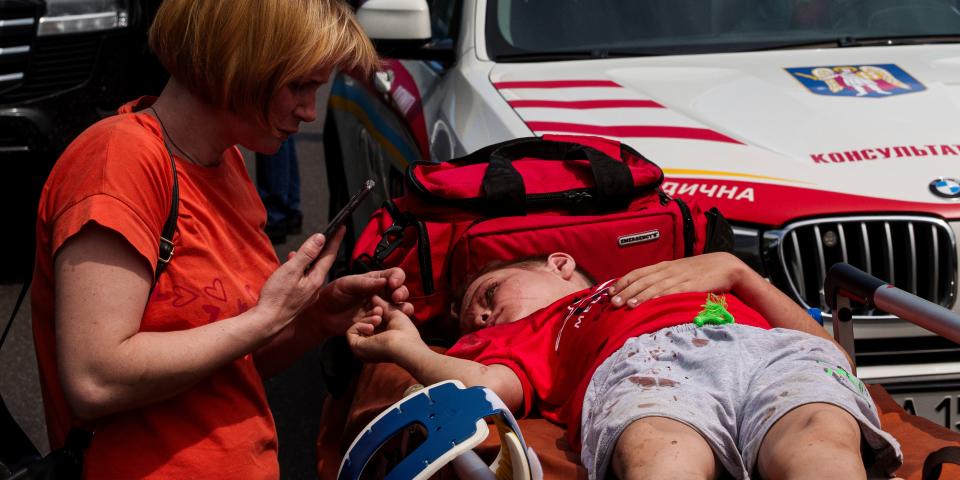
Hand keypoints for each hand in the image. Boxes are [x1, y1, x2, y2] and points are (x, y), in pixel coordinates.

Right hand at [254, 232, 339, 332]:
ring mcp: (307, 295)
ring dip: (306, 260)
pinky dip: (298, 271)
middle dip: (320, 250)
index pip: (329, 255)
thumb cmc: (277, 298)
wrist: (267, 322)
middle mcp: (315, 288)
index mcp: (316, 279)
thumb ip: (306, 254)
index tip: (342, 228)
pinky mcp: (299, 300)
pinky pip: (303, 280)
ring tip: (297, 252)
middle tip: (320, 237)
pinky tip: (289, 269)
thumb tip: (320, 239)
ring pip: (310, 272)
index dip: (335, 240)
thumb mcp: (291, 270)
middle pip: (321, 263)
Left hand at [310, 267, 413, 335]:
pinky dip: (382, 324)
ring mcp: (380, 309)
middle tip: (395, 299)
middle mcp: (381, 294)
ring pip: (399, 309)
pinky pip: (386, 324)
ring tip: (382, 313)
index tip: (393, 284)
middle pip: (401, 291)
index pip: (394, 274)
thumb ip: (363, 282)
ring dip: (397, 311)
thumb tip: (383, 281)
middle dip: (402, 294)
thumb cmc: (332, 295)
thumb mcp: (345, 284)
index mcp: (375, 280)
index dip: (398, 278)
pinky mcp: (376, 323)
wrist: (322, 316)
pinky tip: (371, 324)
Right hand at [347, 296, 422, 362]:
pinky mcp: (356, 348)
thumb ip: (383, 305)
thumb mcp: (394, 313)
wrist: (402, 347)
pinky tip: (371, 328)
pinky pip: (351, 331)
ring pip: (358, 326)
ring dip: (367, 318)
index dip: (376, 312)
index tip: (380, 307)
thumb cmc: (404, 332)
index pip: (374, 323)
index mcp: (383, 340)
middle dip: (371, 314)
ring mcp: (363, 348)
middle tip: (379, 311)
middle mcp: (372, 345)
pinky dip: (360, 325)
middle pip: (365, 323)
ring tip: (378, 319)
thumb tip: (373, 296)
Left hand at [609, 252, 749, 307]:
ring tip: (627, 305)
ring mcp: (680, 277)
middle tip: (613, 302)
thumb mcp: (677, 272)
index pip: (638, 272)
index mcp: (664, 266)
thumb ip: (662, 279)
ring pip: (656, 286)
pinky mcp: (693, 285)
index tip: (610, 292)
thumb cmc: (699, 271)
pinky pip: (674, 292)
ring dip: (640, 296)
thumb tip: (641, 292)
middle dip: (626, 291)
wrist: (725, 265)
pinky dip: (662, 297)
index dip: (623, 282)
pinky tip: (653, 304)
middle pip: (643, 280)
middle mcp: (669, 270)